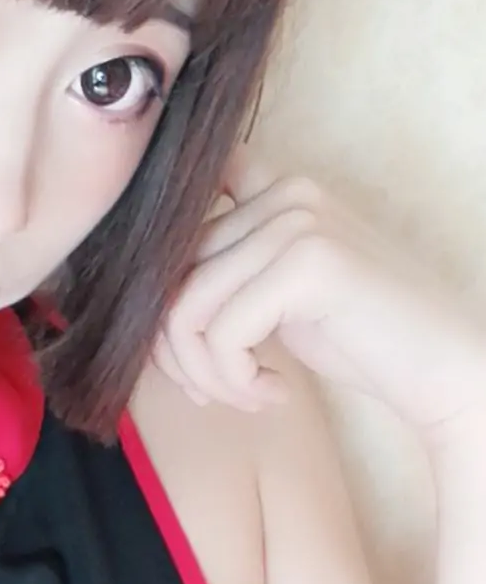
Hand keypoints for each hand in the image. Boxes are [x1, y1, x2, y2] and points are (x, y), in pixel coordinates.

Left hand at [153, 147, 485, 452]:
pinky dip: (235, 380)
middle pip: (169, 274)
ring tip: (247, 396)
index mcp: (275, 187)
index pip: (175, 229)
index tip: (185, 351)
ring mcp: (297, 223)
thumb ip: (227, 272)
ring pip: (185, 309)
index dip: (156, 293)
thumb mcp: (281, 293)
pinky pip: (220, 333)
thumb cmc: (364, 338)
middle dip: (177, 351)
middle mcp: (285, 192)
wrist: (445, 368)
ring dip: (206, 374)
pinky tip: (273, 393)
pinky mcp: (308, 265)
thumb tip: (138, 297)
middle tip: (216, 393)